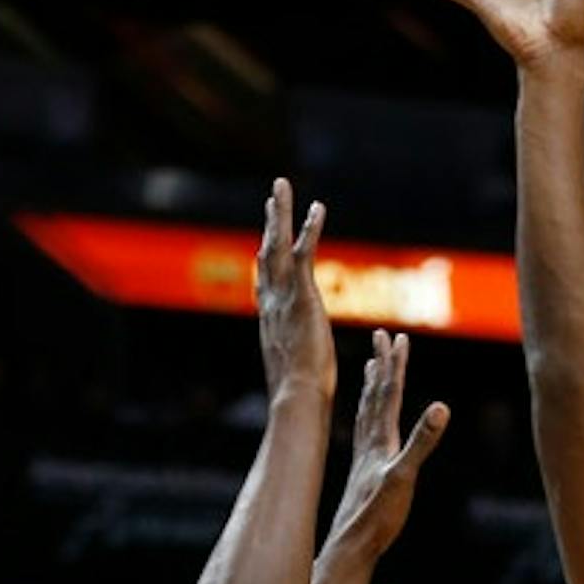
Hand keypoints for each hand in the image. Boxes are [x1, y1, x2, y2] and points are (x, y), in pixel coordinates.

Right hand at [257, 178, 333, 396]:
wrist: (297, 397)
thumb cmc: (299, 395)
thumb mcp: (294, 370)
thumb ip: (293, 358)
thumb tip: (293, 367)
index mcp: (271, 320)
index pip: (265, 281)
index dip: (266, 257)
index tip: (266, 238)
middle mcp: (271, 303)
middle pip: (267, 254)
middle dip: (270, 223)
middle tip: (272, 197)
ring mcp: (284, 297)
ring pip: (278, 245)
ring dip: (281, 213)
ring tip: (283, 186)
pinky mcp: (302, 296)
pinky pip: (304, 254)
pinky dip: (310, 229)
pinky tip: (317, 208)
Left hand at [328, 330, 449, 558]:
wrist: (350, 546)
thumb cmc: (378, 515)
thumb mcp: (405, 476)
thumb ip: (423, 442)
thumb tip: (442, 406)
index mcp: (380, 439)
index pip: (389, 393)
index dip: (394, 364)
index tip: (397, 336)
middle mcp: (369, 443)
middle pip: (376, 395)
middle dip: (382, 364)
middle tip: (382, 336)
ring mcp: (364, 458)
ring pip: (367, 413)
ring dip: (372, 387)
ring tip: (371, 368)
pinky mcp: (364, 474)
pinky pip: (365, 434)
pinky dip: (368, 418)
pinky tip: (369, 423)